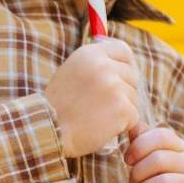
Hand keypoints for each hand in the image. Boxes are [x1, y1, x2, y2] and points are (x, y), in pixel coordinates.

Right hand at [45, 39, 139, 156]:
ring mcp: (115, 87)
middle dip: (121, 90)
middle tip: (97, 103)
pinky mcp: (123, 108)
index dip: (122, 66)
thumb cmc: (59, 105)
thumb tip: (123, 60)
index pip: (123, 51)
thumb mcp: (71, 72)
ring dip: (120, 109)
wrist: (49, 131)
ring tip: (95, 115)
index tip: (114, 78)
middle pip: (132, 76)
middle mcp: (104, 66)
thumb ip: (95, 63)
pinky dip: (122, 124)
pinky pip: (134, 116)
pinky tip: (101, 126)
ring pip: (133, 97)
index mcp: (90, 54)